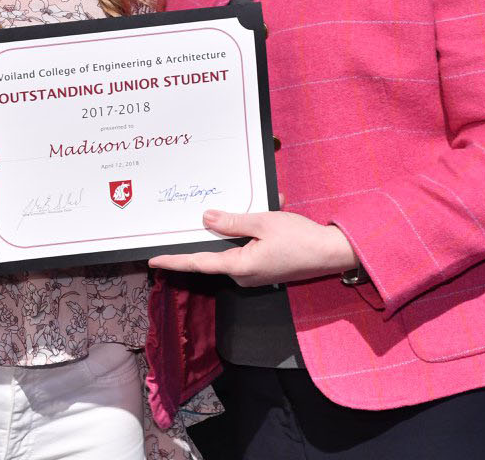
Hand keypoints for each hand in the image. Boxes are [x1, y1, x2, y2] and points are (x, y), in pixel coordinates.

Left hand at [148, 209, 358, 285]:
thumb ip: (233, 222)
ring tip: (267, 207)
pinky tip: (271, 215)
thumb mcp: (264, 223)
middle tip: (215, 211)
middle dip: (220, 229)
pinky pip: (248, 250)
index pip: (198, 263)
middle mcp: (243, 276)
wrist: (331, 253)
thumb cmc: (300, 238)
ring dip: (243, 227)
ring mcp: (254, 275)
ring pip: (234, 248)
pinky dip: (254, 232)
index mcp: (240, 266)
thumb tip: (206, 219)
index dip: (174, 261)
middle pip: (216, 253)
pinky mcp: (264, 270)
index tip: (153, 260)